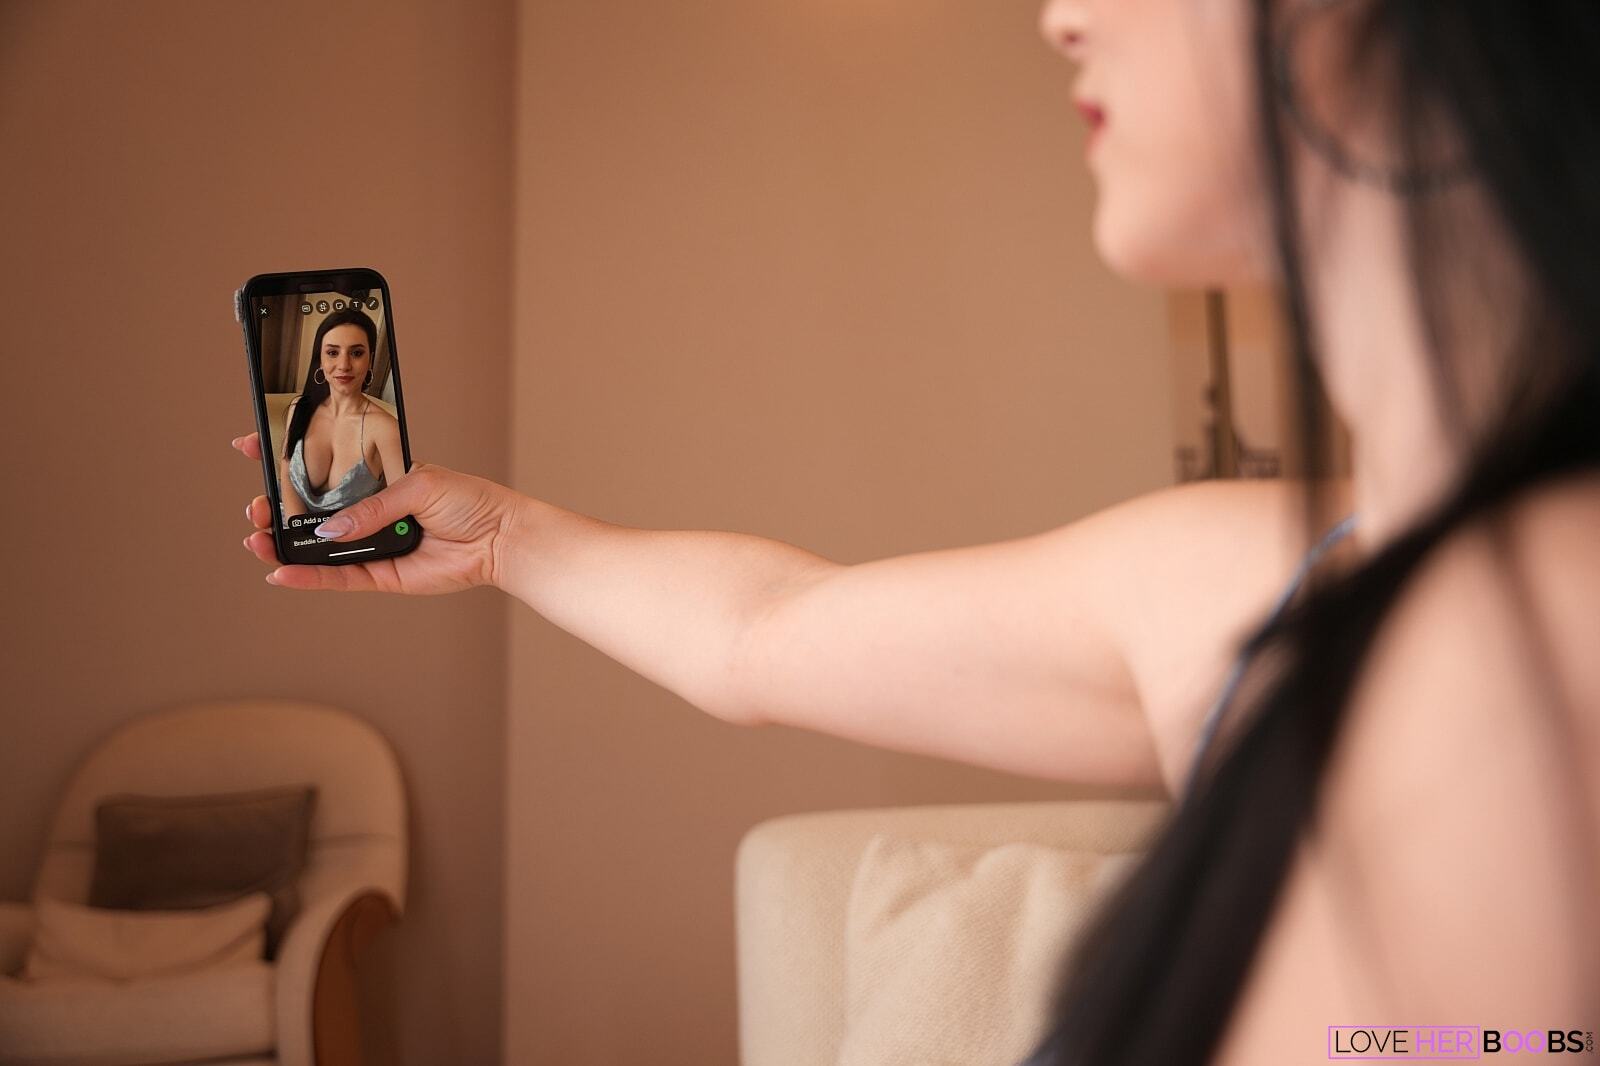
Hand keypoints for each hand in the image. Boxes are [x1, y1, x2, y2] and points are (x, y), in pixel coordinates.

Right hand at [232, 432, 523, 593]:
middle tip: (255, 507)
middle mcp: (369, 513)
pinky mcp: (380, 575)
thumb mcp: (419, 485)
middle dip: (276, 509)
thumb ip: (372, 506)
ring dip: (283, 544)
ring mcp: (372, 544)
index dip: (284, 458)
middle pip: (311, 513)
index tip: (248, 447)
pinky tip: (281, 572)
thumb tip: (329, 529)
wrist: (500, 537)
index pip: (324, 465)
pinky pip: (338, 578)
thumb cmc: (470, 501)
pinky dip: (309, 576)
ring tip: (256, 538)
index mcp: (376, 480)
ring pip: (317, 548)